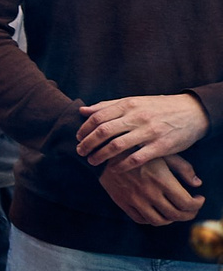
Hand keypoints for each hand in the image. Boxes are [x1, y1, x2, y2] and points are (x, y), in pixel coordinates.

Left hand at [77, 93, 211, 169]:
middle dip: (87, 144)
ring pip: (117, 146)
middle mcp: (137, 117)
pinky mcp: (161, 146)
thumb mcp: (134, 101)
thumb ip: (107, 106)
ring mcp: (149, 132)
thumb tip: (82, 111)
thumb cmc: (158, 108)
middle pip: (103, 132)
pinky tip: (113, 169)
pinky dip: (122, 165)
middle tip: (80, 152)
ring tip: (92, 161)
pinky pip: (136, 158)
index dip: (84, 129)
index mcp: (128, 105)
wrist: (192, 112)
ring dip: (100, 156)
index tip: (78, 138)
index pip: (98, 117)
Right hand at [102, 155, 204, 226]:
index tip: (199, 198)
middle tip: (191, 208)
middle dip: (189, 214)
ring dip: (171, 219)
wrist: (107, 152)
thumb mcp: (164, 154)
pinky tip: (156, 211)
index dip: (197, 204)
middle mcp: (149, 193)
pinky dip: (152, 219)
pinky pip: (141, 219)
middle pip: (176, 215)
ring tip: (174, 211)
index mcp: (162, 180)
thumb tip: (197, 183)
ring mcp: (135, 199)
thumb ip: (183, 168)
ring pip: (159, 221)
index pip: (187, 203)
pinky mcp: (123, 202)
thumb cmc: (139, 150)